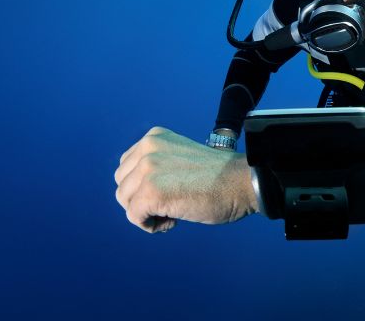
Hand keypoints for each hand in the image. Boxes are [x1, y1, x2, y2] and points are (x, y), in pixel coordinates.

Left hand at [114, 126, 257, 232]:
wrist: (242, 182)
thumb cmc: (218, 177)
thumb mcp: (179, 157)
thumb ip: (157, 165)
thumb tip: (133, 190)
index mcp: (154, 137)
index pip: (127, 168)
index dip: (144, 186)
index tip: (170, 190)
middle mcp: (148, 148)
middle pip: (122, 185)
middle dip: (141, 200)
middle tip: (171, 202)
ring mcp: (148, 170)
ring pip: (126, 202)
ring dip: (147, 213)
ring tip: (173, 211)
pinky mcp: (151, 192)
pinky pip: (135, 217)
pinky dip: (151, 225)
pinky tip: (173, 220)